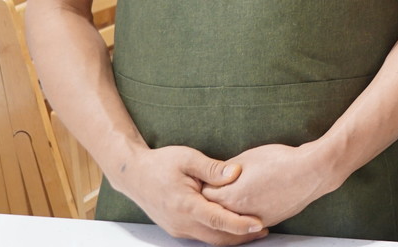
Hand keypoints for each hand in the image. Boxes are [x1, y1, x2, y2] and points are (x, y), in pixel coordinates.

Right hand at [116, 145, 265, 244]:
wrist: (133, 175)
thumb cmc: (160, 163)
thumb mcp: (188, 158)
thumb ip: (212, 168)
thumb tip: (237, 172)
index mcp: (185, 205)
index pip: (218, 220)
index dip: (240, 224)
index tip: (260, 224)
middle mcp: (181, 222)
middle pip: (217, 236)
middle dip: (242, 236)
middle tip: (264, 229)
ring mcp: (177, 228)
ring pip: (209, 239)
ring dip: (231, 237)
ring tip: (253, 229)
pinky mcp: (176, 228)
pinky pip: (201, 235)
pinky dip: (219, 233)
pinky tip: (231, 225)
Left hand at [202, 143, 332, 227]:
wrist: (312, 172)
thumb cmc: (280, 161)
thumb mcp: (247, 157)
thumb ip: (225, 170)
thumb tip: (217, 174)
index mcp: (230, 196)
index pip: (205, 194)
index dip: (206, 183)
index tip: (208, 177)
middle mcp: (239, 213)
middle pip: (217, 210)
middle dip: (216, 198)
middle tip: (220, 186)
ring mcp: (255, 219)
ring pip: (234, 218)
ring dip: (232, 207)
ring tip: (238, 191)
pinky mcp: (271, 220)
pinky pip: (250, 220)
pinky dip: (248, 212)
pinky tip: (253, 199)